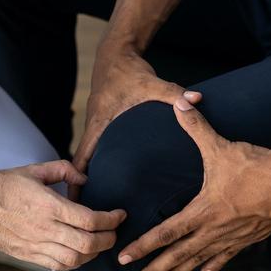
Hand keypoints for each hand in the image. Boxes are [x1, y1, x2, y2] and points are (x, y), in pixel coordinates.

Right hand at [0, 161, 126, 270]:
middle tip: (114, 231)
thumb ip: (63, 170)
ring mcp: (35, 244)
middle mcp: (44, 228)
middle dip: (108, 239)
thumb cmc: (3, 184)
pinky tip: (79, 252)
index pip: (90, 220)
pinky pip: (58, 265)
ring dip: (93, 254)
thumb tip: (85, 179)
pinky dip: (75, 262)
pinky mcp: (27, 254)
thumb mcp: (35, 169)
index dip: (111, 219)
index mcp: (49, 205)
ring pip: (75, 259)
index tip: (119, 215)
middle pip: (88, 243)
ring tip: (99, 243)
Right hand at [70, 40, 201, 198]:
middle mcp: (93, 128)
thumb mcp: (152, 84)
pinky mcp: (100, 126)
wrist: (114, 55)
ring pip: (85, 159)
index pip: (82, 156)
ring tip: (91, 206)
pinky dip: (92, 167)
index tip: (74, 200)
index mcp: (100, 123)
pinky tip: (103, 182)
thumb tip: (196, 100)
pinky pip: (93, 151)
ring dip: (85, 179)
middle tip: (83, 214)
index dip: (76, 179)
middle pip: (80, 164)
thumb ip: (175, 94)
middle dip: (79, 187)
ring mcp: (95, 127)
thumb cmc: (129, 72)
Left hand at [118, 98, 270, 270]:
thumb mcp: (222, 146)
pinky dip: (214, 264)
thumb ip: (197, 127)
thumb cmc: (259, 165)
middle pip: (178, 256)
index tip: (123, 257)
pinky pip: (227, 255)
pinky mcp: (249, 237)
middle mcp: (215, 230)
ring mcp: (233, 237)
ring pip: (199, 261)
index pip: (165, 233)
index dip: (143, 246)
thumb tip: (181, 103)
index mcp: (203, 211)